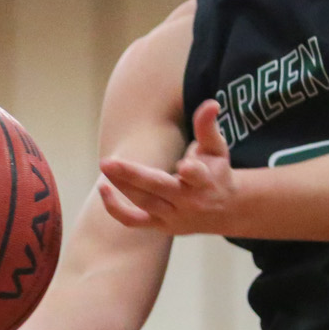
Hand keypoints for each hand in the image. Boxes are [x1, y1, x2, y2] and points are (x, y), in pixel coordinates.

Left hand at [99, 100, 236, 235]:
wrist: (225, 211)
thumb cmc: (217, 172)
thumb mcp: (217, 149)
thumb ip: (207, 127)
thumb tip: (211, 103)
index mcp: (206, 180)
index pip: (199, 176)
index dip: (193, 172)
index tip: (185, 167)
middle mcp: (189, 201)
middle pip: (159, 189)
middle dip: (133, 176)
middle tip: (107, 163)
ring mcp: (173, 216)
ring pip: (143, 203)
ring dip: (121, 186)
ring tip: (105, 166)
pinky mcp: (161, 225)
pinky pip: (133, 221)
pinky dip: (115, 209)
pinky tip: (103, 189)